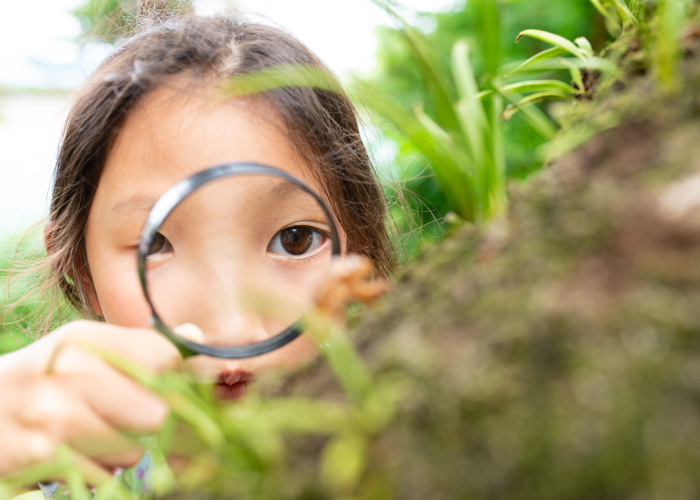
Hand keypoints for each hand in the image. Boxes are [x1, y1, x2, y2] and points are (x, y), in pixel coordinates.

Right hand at [0, 321, 180, 477]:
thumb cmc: (39, 381)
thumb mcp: (81, 350)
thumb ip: (140, 347)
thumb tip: (197, 338)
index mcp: (84, 339)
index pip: (164, 358)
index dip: (174, 378)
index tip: (165, 386)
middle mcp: (71, 372)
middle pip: (157, 411)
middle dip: (148, 423)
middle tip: (124, 418)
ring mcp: (54, 417)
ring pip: (132, 450)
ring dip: (120, 451)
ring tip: (89, 435)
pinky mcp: (42, 458)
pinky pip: (102, 476)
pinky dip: (95, 472)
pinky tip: (71, 454)